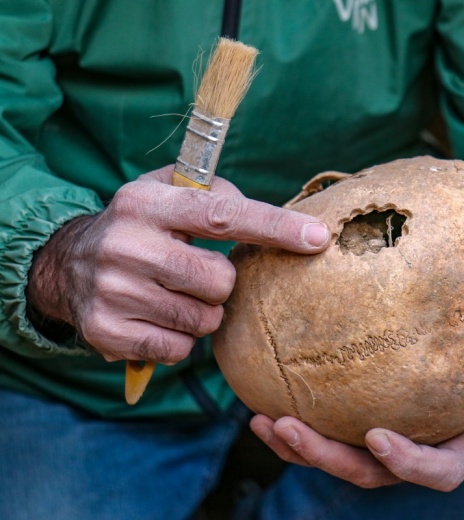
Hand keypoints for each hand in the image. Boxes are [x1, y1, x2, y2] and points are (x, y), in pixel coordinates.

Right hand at [26, 165, 329, 363]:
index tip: (319, 237)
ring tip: (173, 294)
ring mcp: (111, 291)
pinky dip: (178, 339)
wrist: (64, 264)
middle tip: (197, 275)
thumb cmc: (142, 228)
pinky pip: (177, 350)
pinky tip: (156, 318)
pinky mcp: (105, 331)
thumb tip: (277, 220)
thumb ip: (216, 196)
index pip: (223, 215)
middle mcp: (125, 244)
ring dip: (201, 313)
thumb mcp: (167, 195)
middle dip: (220, 284)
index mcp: (147, 203)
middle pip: (219, 281)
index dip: (275, 226)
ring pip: (203, 320)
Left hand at [250, 283, 463, 490]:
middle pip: (370, 473)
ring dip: (298, 446)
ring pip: (340, 459)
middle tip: (285, 425)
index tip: (377, 436)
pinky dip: (299, 419)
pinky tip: (265, 394)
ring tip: (262, 417)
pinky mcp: (369, 420)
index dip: (407, 463)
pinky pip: (331, 429)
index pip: (437, 470)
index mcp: (463, 441)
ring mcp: (393, 439)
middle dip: (326, 457)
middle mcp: (422, 448)